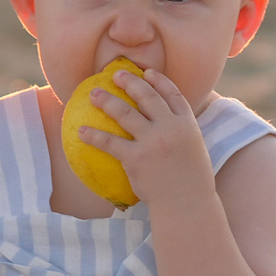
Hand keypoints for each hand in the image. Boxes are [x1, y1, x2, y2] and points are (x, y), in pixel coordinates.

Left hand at [73, 68, 212, 209]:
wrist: (186, 203)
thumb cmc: (191, 180)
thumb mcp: (194, 149)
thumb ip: (180, 133)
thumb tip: (163, 123)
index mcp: (187, 124)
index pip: (172, 93)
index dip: (159, 80)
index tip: (147, 72)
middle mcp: (170, 128)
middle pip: (147, 96)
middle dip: (130, 81)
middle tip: (115, 75)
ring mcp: (153, 142)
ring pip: (125, 113)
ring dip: (107, 100)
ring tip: (94, 94)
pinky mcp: (136, 158)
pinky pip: (110, 142)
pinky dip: (93, 135)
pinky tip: (81, 131)